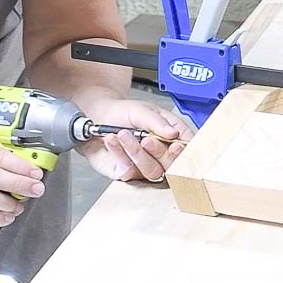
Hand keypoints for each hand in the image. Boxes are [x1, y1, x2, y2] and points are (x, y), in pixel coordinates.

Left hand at [77, 99, 193, 183]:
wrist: (97, 118)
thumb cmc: (123, 113)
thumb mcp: (142, 110)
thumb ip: (157, 122)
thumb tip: (173, 134)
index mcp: (171, 135)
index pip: (186, 147)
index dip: (184, 151)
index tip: (175, 146)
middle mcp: (160, 154)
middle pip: (171, 165)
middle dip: (159, 152)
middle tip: (147, 139)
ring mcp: (144, 166)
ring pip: (151, 171)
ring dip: (137, 153)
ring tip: (123, 134)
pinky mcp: (127, 172)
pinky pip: (129, 171)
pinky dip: (120, 154)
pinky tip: (112, 140)